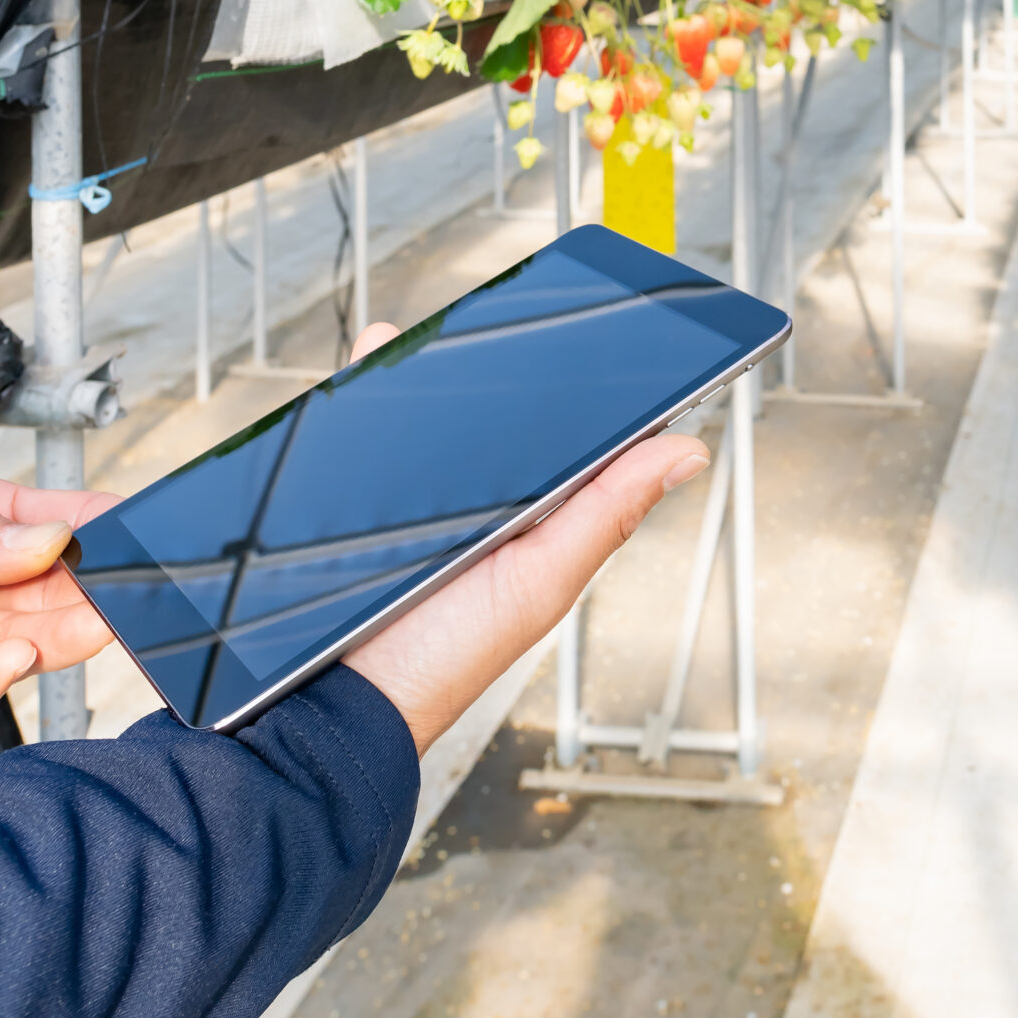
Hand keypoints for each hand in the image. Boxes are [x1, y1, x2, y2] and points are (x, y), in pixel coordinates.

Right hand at [338, 323, 709, 755]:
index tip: (601, 328)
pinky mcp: (344, 492)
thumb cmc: (439, 661)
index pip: (565, 437)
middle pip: (487, 415)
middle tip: (501, 313)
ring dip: (421, 369)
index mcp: (527, 522)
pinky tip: (371, 358)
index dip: (581, 386)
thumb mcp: (539, 580)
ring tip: (430, 332)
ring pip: (419, 413)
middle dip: (491, 363)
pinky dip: (361, 392)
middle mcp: (468, 506)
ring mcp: (403, 497)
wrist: (326, 703)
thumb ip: (606, 512)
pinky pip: (354, 428)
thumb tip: (691, 451)